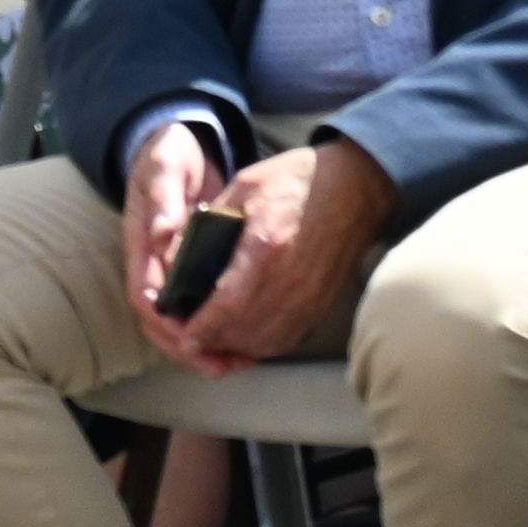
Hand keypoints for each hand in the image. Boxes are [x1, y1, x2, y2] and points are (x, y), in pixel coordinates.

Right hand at [122, 121, 228, 363]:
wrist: (180, 143)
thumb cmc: (169, 153)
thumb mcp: (165, 165)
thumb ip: (164, 198)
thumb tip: (163, 234)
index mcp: (140, 246)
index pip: (144, 297)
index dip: (166, 324)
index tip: (192, 339)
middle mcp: (154, 266)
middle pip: (161, 324)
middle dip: (189, 350)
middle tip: (222, 365)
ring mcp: (174, 271)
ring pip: (182, 324)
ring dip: (207, 348)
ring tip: (240, 362)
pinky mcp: (197, 272)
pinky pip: (204, 310)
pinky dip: (223, 330)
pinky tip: (249, 340)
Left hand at [163, 138, 393, 374]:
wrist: (355, 185)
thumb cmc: (296, 180)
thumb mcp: (243, 186)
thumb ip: (205, 222)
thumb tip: (172, 259)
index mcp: (266, 245)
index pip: (229, 302)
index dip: (203, 326)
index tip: (183, 336)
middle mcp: (291, 278)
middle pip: (245, 329)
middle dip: (213, 340)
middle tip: (190, 337)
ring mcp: (310, 295)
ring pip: (266, 341)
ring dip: (236, 347)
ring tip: (213, 340)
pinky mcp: (322, 303)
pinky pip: (288, 339)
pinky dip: (263, 345)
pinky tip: (246, 337)